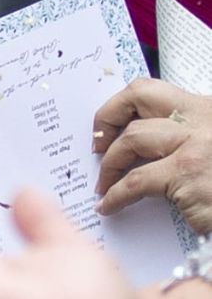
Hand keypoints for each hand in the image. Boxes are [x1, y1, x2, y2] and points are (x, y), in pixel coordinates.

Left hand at [97, 78, 211, 232]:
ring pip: (131, 138)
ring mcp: (197, 144)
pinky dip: (115, 196)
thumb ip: (187, 137)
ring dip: (110, 163)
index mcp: (209, 109)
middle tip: (97, 148)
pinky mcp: (188, 175)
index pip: (154, 91)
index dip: (122, 105)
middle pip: (138, 99)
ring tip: (104, 184)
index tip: (110, 125)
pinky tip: (110, 206)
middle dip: (106, 121)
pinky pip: (134, 182)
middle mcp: (205, 118)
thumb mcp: (211, 147)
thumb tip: (142, 144)